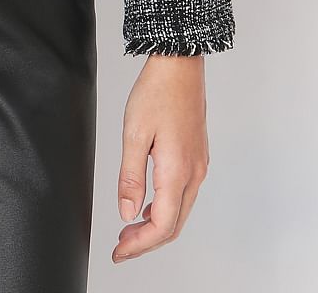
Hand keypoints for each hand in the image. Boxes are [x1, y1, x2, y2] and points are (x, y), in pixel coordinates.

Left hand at [111, 53, 209, 263]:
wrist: (180, 65)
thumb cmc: (156, 92)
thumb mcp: (133, 133)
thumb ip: (130, 176)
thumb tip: (127, 213)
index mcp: (177, 170)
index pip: (161, 225)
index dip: (140, 245)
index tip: (119, 252)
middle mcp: (193, 173)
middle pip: (174, 225)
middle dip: (146, 241)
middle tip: (121, 245)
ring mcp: (198, 166)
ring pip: (180, 212)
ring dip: (156, 226)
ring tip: (130, 228)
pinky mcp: (197, 157)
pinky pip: (183, 195)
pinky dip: (165, 209)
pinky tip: (148, 204)